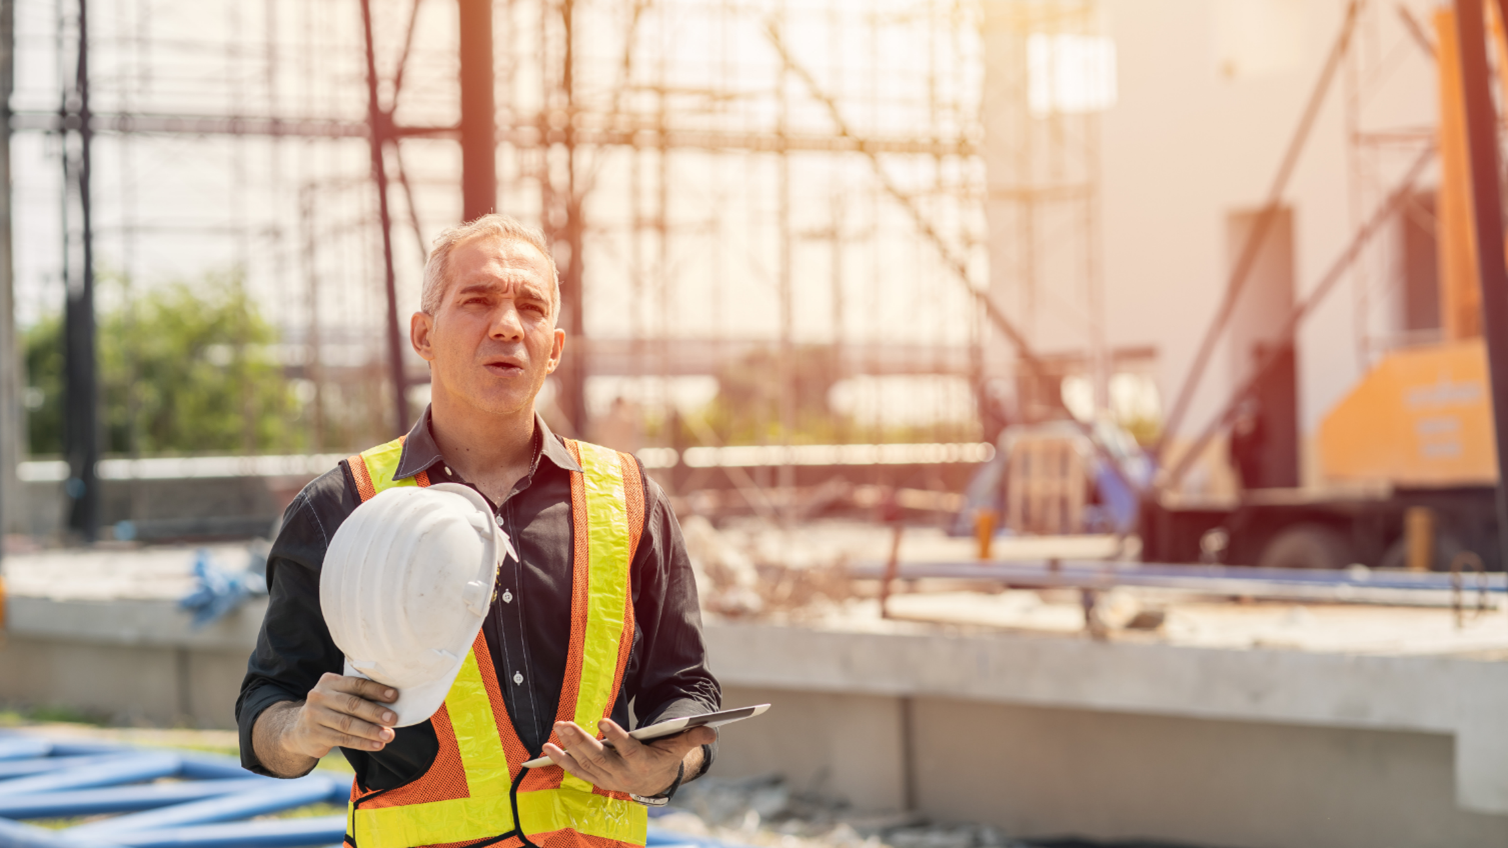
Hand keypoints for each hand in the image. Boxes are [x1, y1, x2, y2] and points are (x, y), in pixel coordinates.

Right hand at [286, 673, 400, 758]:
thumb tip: (393, 700)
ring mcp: (315, 716)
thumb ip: (358, 695)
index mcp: (330, 681)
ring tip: (388, 736)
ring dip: (371, 731)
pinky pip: (343, 739)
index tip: (394, 696)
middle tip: (393, 719)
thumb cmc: (331, 709)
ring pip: (348, 724)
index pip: (356, 684)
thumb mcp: (339, 696)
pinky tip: (376, 745)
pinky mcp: (315, 735)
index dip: (376, 690)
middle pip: (352, 705)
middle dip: (375, 712)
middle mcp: (319, 696)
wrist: (298, 730)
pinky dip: (362, 743)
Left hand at [543, 719, 714, 796]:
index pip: (627, 750)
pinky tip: (548, 747)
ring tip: (557, 729)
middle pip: (599, 757)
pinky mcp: (595, 777)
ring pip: (585, 762)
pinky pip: (576, 769)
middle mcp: (621, 773)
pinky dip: (561, 759)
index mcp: (641, 762)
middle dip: (581, 741)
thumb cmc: (664, 756)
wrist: (653, 783)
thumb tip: (713, 729)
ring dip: (569, 747)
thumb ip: (693, 737)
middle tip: (565, 724)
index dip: (616, 737)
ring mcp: (606, 777)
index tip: (603, 721)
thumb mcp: (679, 747)